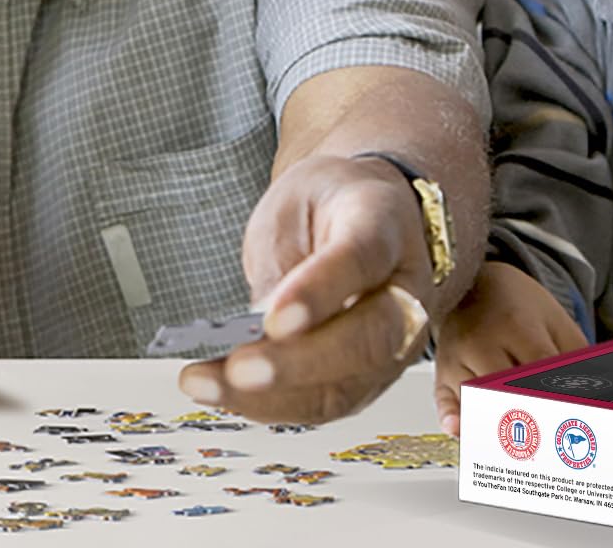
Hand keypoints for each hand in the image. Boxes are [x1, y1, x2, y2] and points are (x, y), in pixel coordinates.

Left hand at [177, 154, 434, 423]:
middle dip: (297, 364)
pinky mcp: (368, 378)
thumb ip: (284, 262)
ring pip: (345, 387)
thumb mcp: (296, 205)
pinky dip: (268, 406)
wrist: (365, 217)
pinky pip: (322, 404)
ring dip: (272, 398)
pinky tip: (223, 393)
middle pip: (369, 339)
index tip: (274, 318)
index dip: (319, 291)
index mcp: (386, 227)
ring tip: (208, 384)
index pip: (362, 260)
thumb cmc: (328, 208)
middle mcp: (405, 292)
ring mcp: (395, 343)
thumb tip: (257, 327)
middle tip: (238, 368)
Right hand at [431, 261, 588, 434]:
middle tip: (555, 443)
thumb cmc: (518, 306)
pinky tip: (461, 430)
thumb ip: (577, 356)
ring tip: (523, 448)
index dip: (557, 397)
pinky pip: (443, 399)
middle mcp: (481, 341)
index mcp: (516, 325)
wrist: (473, 282)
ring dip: (497, 425)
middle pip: (504, 388)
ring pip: (475, 399)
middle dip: (530, 416)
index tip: (577, 421)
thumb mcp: (556, 321)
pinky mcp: (441, 371)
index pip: (538, 369)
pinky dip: (452, 417)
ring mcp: (457, 358)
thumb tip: (602, 393)